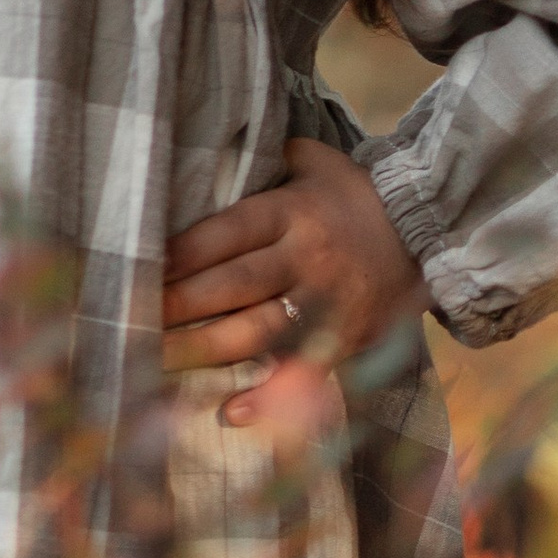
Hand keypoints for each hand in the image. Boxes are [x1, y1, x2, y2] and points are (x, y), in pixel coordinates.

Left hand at [163, 139, 425, 427]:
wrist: (430, 230)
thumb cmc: (355, 194)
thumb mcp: (313, 162)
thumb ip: (264, 159)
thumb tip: (208, 145)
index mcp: (292, 212)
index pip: (224, 233)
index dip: (179, 254)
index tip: (138, 268)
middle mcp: (306, 258)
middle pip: (232, 285)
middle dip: (177, 305)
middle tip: (127, 319)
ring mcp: (328, 304)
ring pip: (257, 331)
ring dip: (204, 351)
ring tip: (154, 361)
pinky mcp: (347, 341)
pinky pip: (303, 373)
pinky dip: (268, 397)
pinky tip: (230, 412)